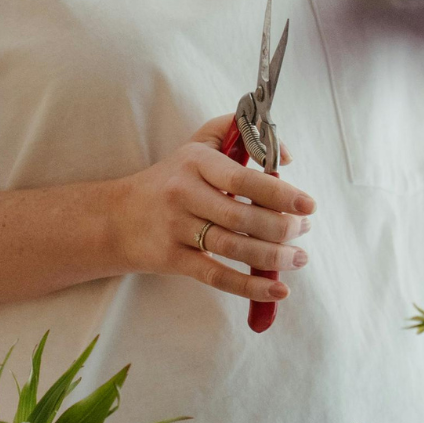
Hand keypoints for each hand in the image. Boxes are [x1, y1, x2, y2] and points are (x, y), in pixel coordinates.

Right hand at [107, 115, 310, 301]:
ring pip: (234, 248)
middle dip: (283, 228)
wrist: (115, 218)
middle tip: (304, 230)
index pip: (242, 178)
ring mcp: (176, 228)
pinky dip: (250, 287)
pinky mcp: (173, 259)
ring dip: (274, 256)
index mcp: (196, 162)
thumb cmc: (170, 180)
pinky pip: (217, 276)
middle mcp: (184, 193)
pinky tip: (277, 290)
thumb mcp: (197, 145)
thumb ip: (238, 133)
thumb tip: (285, 154)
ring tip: (299, 257)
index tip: (308, 204)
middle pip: (243, 217)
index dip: (279, 192)